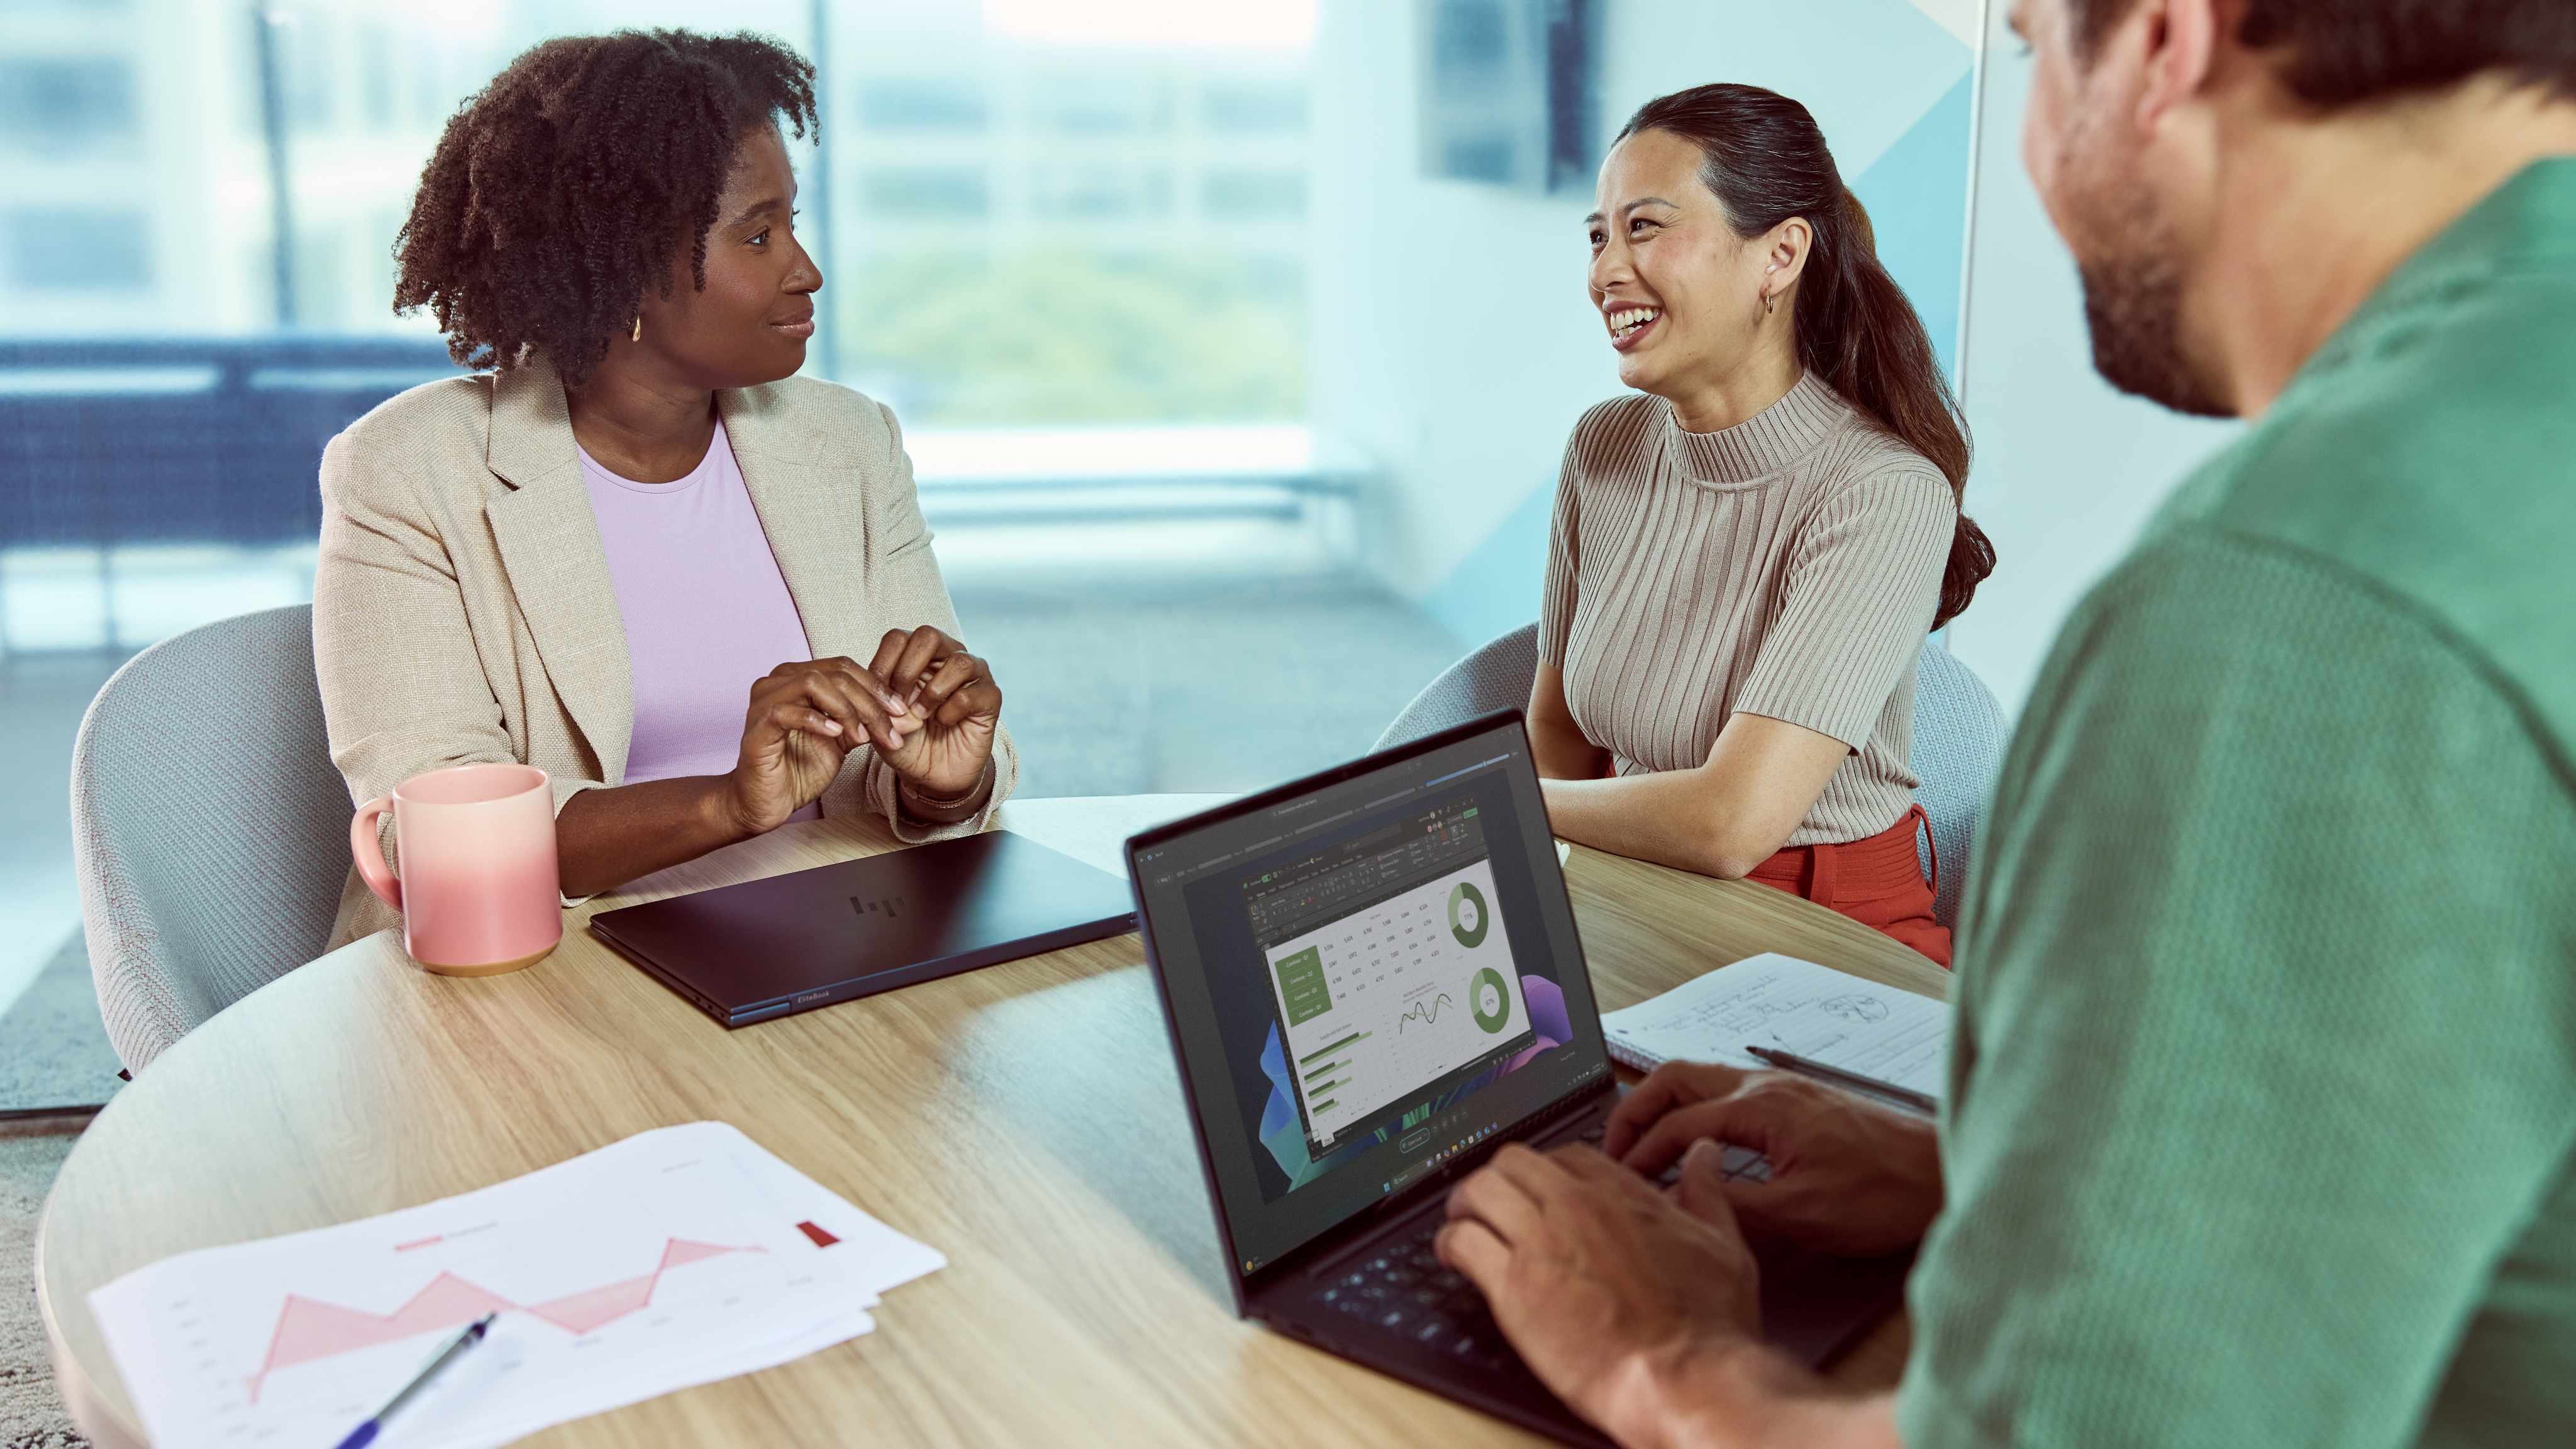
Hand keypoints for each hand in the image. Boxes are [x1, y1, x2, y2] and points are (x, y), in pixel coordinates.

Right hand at [720, 659, 921, 835]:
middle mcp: (778, 681)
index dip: (877, 687)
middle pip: (834, 673)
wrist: (768, 802)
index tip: (902, 712)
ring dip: (847, 710)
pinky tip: (836, 735)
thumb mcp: (843, 740)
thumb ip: (864, 721)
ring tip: (863, 736)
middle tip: (890, 729)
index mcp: (798, 677)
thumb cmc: (800, 769)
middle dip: (869, 702)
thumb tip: (905, 714)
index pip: (844, 667)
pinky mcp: (757, 727)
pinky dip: (817, 720)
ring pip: (812, 683)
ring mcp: (764, 701)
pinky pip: (787, 711)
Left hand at [867, 626, 1002, 798]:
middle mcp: (947, 656)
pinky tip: (944, 722)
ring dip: (932, 692)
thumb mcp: (882, 721)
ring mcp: (973, 674)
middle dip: (907, 670)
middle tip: (899, 700)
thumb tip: (880, 693)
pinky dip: (950, 711)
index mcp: (918, 655)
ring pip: (958, 662)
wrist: (932, 773)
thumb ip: (876, 702)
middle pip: (928, 636)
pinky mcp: (990, 697)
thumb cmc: (908, 739)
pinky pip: (971, 694)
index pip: (898, 638)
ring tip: (921, 715)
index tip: (876, 695)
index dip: (883, 664)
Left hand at [1439, 1143, 1763, 1443]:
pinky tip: (1453, 1254)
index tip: (1543, 1189)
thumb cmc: (1707, 1324)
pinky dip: (1451, 1242)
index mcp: (1622, 1194)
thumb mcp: (1724, 1244)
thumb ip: (1706, 1192)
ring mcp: (1540, 1241)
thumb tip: (1704, 1155)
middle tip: (1493, 1199)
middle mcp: (1576, 1206)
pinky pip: (1463, 1241)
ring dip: (1466, 1202)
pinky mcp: (1512, 1286)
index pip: (1569, 1155)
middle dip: (1501, 1176)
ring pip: (1480, 1191)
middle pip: (1515, 1162)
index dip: (1550, 1170)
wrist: (1682, 1376)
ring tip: (1464, 1218)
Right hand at [1605, 1063, 1942, 1256]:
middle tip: (1611, 1146)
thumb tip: (1676, 1202)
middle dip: (1634, 1108)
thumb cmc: (1881, 1193)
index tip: (1619, 1182)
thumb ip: (1731, 1204)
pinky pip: (1724, 1090)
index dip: (1639, 1155)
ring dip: (1663, 1104)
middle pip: (1675, 1078)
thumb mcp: (1800, 1213)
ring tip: (1642, 1142)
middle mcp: (1764, 1084)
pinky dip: (1693, 1109)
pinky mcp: (1797, 1098)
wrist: (1941, 1172)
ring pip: (1699, 1078)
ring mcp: (1781, 1086)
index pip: (1676, 1126)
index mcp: (1758, 1107)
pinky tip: (1695, 1141)